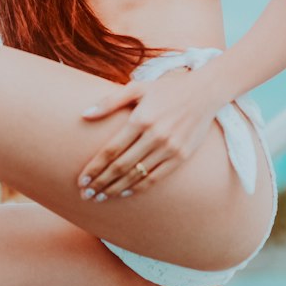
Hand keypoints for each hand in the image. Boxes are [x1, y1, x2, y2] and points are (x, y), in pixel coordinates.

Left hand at [76, 69, 219, 200]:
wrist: (204, 92)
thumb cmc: (166, 89)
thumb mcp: (137, 88)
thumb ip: (109, 102)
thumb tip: (84, 115)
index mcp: (141, 119)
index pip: (111, 150)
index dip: (94, 167)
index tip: (81, 180)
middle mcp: (155, 135)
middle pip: (121, 166)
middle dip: (101, 182)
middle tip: (86, 195)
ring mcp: (170, 148)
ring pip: (137, 175)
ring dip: (116, 188)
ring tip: (100, 197)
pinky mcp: (181, 156)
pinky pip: (155, 177)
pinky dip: (138, 187)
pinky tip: (123, 192)